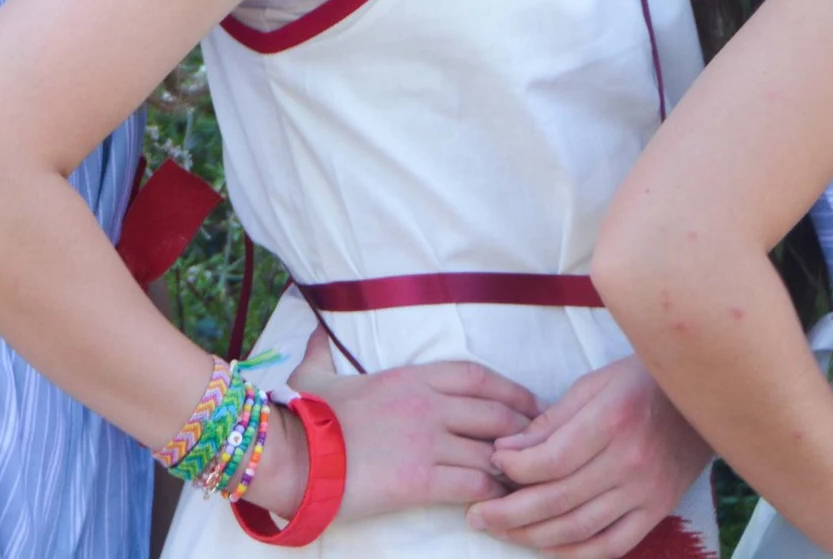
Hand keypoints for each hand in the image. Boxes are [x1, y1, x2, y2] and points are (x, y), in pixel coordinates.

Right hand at [246, 327, 540, 523]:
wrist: (292, 455)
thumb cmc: (303, 415)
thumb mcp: (313, 375)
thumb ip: (321, 351)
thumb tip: (315, 330)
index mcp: (408, 377)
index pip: (476, 375)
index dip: (511, 390)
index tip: (529, 405)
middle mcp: (425, 404)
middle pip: (496, 413)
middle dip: (525, 432)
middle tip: (540, 448)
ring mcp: (425, 441)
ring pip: (492, 451)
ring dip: (513, 467)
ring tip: (526, 481)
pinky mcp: (420, 479)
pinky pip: (474, 485)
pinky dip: (493, 494)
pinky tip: (499, 502)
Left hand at [469, 356, 708, 558]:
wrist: (701, 399)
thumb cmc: (639, 383)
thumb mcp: (592, 385)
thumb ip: (550, 421)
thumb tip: (506, 451)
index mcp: (611, 422)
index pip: (552, 459)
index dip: (514, 469)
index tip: (491, 463)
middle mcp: (630, 462)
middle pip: (559, 499)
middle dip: (509, 512)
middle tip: (476, 515)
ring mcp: (647, 492)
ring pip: (581, 528)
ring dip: (534, 535)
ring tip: (500, 532)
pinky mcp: (658, 511)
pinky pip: (614, 544)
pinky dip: (578, 553)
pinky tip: (547, 548)